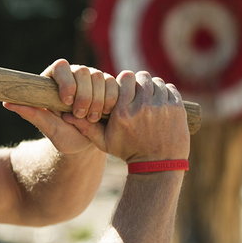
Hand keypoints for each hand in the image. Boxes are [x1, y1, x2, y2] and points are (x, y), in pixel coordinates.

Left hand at [4, 59, 117, 154]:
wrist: (85, 142)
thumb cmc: (63, 134)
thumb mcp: (48, 128)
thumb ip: (32, 114)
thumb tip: (7, 103)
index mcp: (55, 80)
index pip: (61, 66)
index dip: (66, 81)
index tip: (66, 101)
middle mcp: (75, 75)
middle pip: (83, 71)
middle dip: (84, 95)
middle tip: (80, 115)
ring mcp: (93, 78)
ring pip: (100, 77)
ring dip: (97, 99)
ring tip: (91, 118)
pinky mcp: (109, 85)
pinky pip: (114, 85)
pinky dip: (111, 100)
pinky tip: (105, 114)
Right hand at [63, 70, 189, 163]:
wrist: (158, 165)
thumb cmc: (128, 153)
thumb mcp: (104, 142)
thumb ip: (86, 126)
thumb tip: (64, 114)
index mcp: (123, 112)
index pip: (125, 77)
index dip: (125, 81)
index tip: (125, 88)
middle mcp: (143, 108)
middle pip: (142, 77)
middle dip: (139, 83)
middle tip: (137, 91)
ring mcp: (162, 108)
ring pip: (157, 82)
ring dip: (152, 87)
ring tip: (148, 97)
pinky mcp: (177, 109)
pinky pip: (170, 89)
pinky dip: (165, 93)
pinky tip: (160, 101)